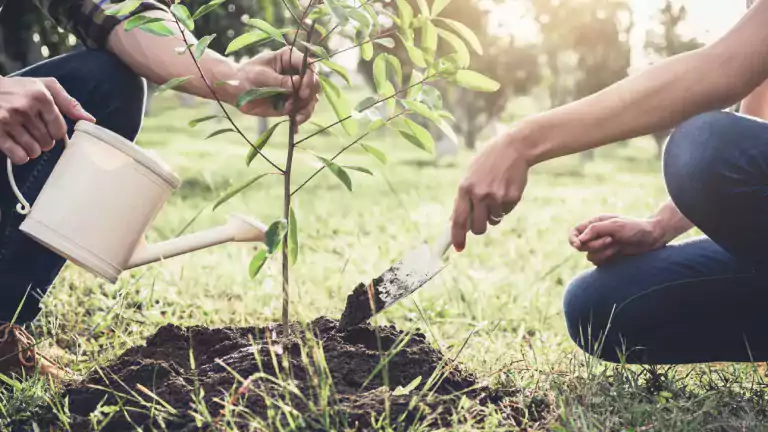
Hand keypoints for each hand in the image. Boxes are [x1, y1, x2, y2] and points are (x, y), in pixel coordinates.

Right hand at [0, 76, 93, 164]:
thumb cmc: (19, 89)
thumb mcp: (45, 87)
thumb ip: (68, 103)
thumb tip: (90, 120)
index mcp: (40, 96)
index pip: (60, 130)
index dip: (55, 132)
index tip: (47, 126)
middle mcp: (24, 108)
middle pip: (48, 142)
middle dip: (43, 140)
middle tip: (32, 130)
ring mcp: (8, 120)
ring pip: (34, 151)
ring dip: (32, 149)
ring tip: (23, 137)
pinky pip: (19, 156)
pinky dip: (20, 156)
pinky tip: (15, 145)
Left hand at [233, 47, 319, 126]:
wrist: (236, 91)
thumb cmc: (247, 75)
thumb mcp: (261, 75)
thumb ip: (280, 81)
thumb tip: (298, 84)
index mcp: (290, 59)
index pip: (309, 65)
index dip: (310, 78)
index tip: (302, 91)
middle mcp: (297, 73)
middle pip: (315, 83)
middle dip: (309, 94)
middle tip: (298, 101)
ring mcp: (296, 89)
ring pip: (312, 99)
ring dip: (306, 109)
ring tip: (294, 117)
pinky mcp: (292, 103)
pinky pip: (303, 111)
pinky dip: (300, 118)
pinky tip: (295, 125)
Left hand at [451, 129, 530, 251]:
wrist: (514, 148)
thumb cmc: (488, 162)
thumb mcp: (470, 176)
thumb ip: (463, 198)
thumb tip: (455, 220)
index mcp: (465, 188)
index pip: (458, 219)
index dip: (457, 236)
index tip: (458, 248)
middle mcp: (480, 194)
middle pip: (478, 228)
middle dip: (480, 228)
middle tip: (482, 219)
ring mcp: (496, 197)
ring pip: (494, 220)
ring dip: (494, 214)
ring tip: (496, 194)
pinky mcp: (512, 198)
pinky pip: (506, 212)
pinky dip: (505, 206)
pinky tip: (506, 189)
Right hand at [568, 215, 666, 265]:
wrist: (653, 238)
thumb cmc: (635, 228)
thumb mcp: (615, 225)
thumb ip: (595, 230)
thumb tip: (579, 240)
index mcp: (595, 224)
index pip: (574, 232)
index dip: (573, 239)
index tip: (579, 245)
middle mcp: (596, 235)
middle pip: (581, 246)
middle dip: (595, 245)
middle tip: (610, 240)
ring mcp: (602, 247)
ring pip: (590, 256)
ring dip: (603, 253)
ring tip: (617, 246)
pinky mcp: (608, 258)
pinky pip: (598, 263)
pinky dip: (607, 259)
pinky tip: (619, 253)